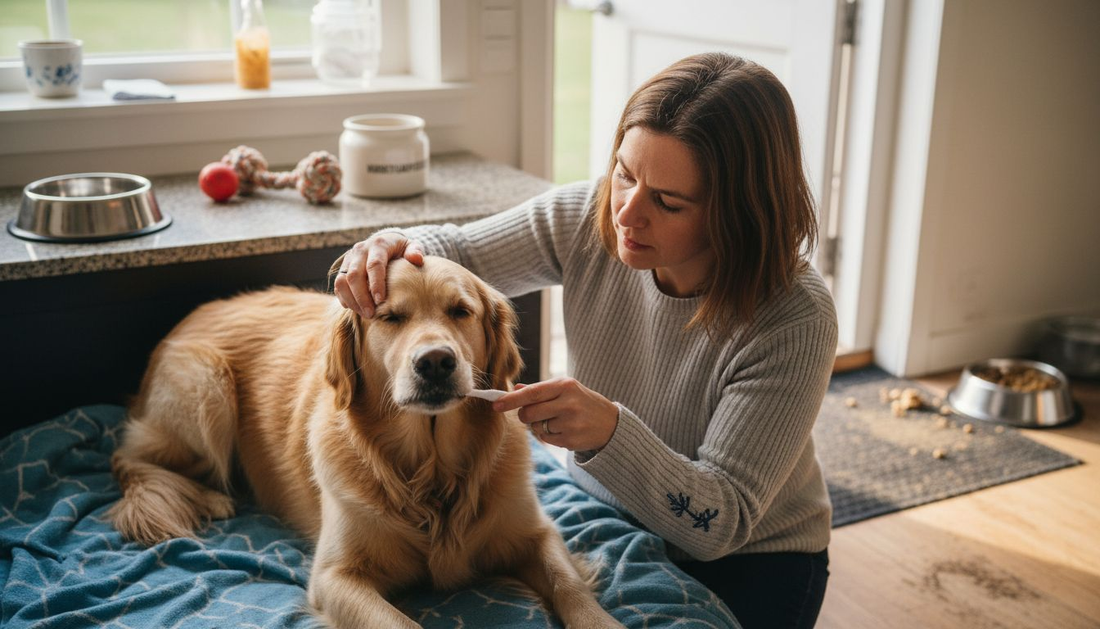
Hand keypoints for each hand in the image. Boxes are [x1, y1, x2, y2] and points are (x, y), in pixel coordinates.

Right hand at [333, 232, 424, 317]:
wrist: (385, 244)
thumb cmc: (401, 249)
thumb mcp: (411, 246)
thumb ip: (415, 251)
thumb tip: (416, 259)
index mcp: (378, 244)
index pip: (374, 265)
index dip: (376, 284)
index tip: (381, 300)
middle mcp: (360, 250)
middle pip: (355, 275)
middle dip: (362, 297)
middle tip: (372, 314)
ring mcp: (349, 259)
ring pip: (342, 281)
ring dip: (352, 300)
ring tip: (365, 314)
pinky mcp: (343, 269)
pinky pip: (338, 286)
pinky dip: (344, 299)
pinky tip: (356, 309)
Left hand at [494, 379, 618, 451]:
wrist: (611, 423)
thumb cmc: (583, 402)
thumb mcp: (566, 389)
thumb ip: (540, 390)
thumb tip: (515, 388)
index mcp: (565, 385)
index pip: (531, 393)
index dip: (511, 400)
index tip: (495, 405)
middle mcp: (568, 403)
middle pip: (529, 413)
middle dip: (526, 416)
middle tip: (536, 413)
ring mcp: (570, 423)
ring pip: (536, 428)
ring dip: (540, 426)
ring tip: (558, 421)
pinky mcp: (571, 440)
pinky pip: (546, 439)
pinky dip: (549, 436)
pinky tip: (564, 430)